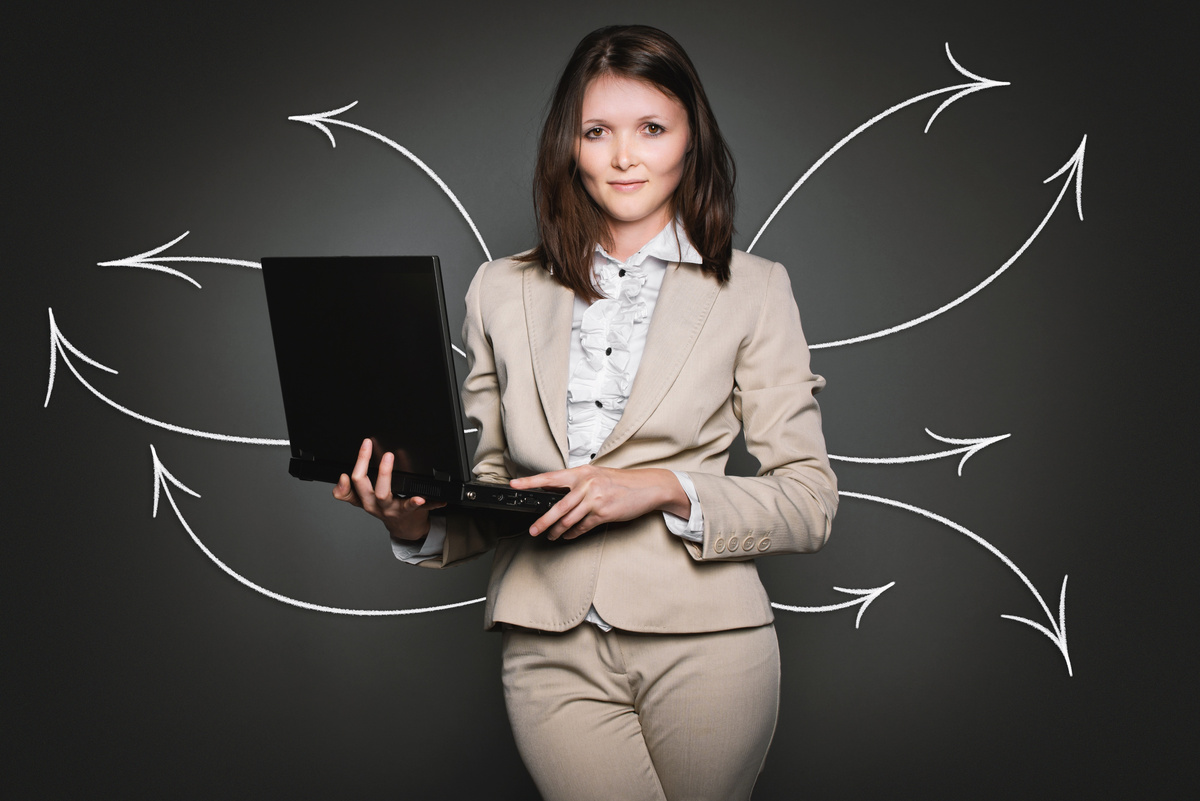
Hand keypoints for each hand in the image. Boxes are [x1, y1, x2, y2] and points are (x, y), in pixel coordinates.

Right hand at [332, 438, 446, 539]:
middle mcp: (373, 505)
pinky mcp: (406, 512)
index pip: (348, 489)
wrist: (406, 528)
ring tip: (389, 456)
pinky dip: (416, 501)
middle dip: (363, 463)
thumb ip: (353, 488)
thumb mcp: (367, 500)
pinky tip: (420, 497)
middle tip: (367, 445)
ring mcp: (389, 509)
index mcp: (364, 499)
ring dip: (384, 474)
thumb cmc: (387, 509)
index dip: (343, 482)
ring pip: (382, 494)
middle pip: (362, 485)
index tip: (343, 472)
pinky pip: (410, 506)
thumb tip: (344, 474)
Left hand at [509, 466, 688, 540]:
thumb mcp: (596, 476)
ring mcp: (595, 499)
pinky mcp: (604, 513)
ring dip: (557, 531)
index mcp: (581, 472)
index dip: (530, 482)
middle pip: (557, 506)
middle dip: (542, 521)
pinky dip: (573, 533)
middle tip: (533, 530)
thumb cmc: (620, 481)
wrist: (647, 487)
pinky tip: (569, 536)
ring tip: (551, 536)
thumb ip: (576, 483)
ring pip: (569, 520)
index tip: (514, 485)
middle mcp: (586, 484)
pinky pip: (583, 527)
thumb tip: (553, 491)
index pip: (550, 477)